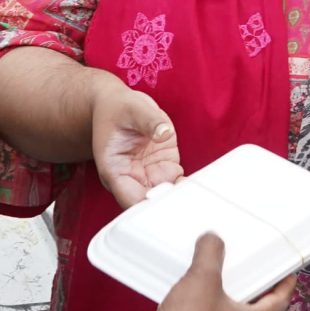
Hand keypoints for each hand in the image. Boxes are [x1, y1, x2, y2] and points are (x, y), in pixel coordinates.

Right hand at [89, 71, 182, 207]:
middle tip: (188, 200)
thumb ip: (149, 121)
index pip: (130, 199)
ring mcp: (148, 175)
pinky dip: (186, 187)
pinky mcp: (163, 168)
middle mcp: (129, 179)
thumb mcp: (133, 109)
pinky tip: (196, 185)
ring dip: (179, 198)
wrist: (118, 106)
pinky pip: (176, 184)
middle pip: (148, 204)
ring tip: (195, 194)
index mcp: (114, 171)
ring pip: (165, 198)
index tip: (167, 197)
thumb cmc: (117, 109)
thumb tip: (164, 133)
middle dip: (167, 204)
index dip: (149, 203)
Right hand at [132, 234, 293, 310]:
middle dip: (255, 295)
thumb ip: (211, 253)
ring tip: (218, 286)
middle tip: (251, 275)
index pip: (280, 303)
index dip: (285, 286)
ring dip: (227, 307)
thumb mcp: (202, 278)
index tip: (288, 274)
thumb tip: (213, 238)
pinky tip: (192, 306)